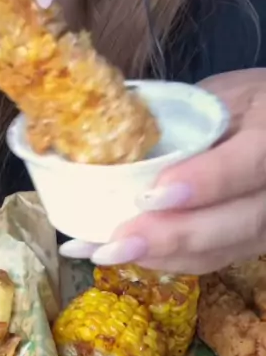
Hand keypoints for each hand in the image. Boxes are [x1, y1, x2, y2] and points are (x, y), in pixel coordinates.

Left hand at [61, 69, 265, 274]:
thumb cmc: (245, 103)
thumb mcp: (224, 95)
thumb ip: (189, 122)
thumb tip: (118, 139)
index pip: (250, 164)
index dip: (205, 183)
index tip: (151, 195)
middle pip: (237, 222)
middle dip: (171, 235)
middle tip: (115, 243)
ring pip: (220, 250)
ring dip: (159, 255)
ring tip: (105, 251)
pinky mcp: (247, 245)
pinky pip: (208, 260)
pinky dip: (164, 259)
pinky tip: (124, 253)